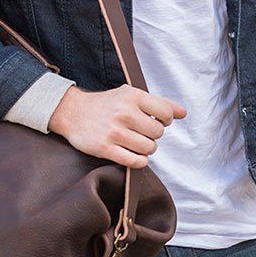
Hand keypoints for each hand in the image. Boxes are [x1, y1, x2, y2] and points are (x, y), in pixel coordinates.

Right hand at [49, 87, 186, 168]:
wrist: (72, 112)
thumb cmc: (106, 104)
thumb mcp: (131, 95)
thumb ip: (159, 103)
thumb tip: (183, 113)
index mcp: (133, 96)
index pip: (166, 113)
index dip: (165, 120)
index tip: (155, 121)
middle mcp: (124, 113)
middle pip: (158, 133)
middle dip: (153, 135)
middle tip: (142, 133)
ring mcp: (114, 132)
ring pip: (149, 148)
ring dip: (146, 149)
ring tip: (136, 143)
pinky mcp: (105, 148)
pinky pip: (134, 161)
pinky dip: (139, 161)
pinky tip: (133, 154)